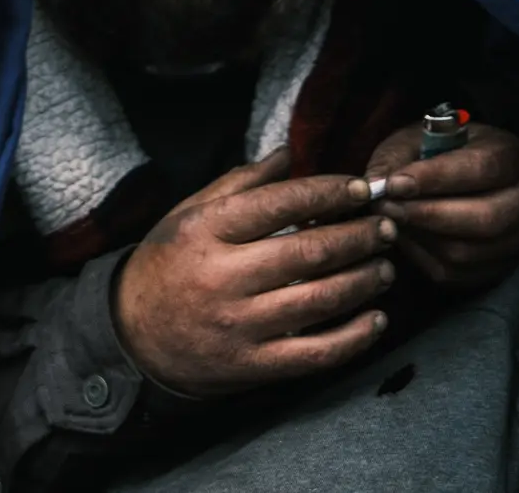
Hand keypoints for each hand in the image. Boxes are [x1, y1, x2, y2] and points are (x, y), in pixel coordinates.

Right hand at [114, 147, 395, 397]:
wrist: (133, 334)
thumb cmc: (167, 264)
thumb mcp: (188, 214)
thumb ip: (239, 183)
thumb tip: (289, 153)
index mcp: (204, 231)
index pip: (279, 203)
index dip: (328, 192)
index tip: (360, 188)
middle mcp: (221, 276)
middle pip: (310, 251)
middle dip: (360, 235)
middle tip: (385, 226)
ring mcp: (239, 324)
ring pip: (322, 300)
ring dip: (365, 280)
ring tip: (385, 266)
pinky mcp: (254, 364)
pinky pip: (319, 352)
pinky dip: (357, 336)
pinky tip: (376, 318)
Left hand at [364, 121, 518, 291]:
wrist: (459, 175)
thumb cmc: (436, 151)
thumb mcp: (416, 139)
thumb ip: (396, 158)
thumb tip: (375, 185)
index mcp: (512, 156)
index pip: (481, 169)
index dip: (436, 177)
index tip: (394, 183)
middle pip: (484, 218)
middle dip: (427, 214)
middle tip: (385, 207)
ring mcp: (518, 238)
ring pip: (468, 251)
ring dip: (421, 237)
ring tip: (389, 220)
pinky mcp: (497, 267)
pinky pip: (457, 273)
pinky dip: (422, 257)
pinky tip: (404, 237)